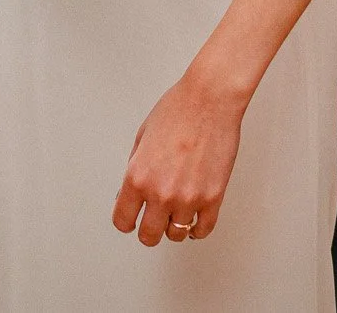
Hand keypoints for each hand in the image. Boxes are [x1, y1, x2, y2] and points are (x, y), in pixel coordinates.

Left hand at [113, 70, 244, 245]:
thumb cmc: (178, 110)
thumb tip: (131, 192)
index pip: (122, 220)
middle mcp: (161, 192)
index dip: (125, 220)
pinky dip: (197, 229)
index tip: (130, 218)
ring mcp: (188, 198)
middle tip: (151, 222)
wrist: (210, 99)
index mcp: (138, 177)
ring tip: (175, 214)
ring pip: (176, 235)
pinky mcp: (213, 197)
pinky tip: (194, 219)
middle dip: (148, 230)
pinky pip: (203, 229)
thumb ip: (135, 169)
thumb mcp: (142, 138)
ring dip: (174, 226)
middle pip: (148, 236)